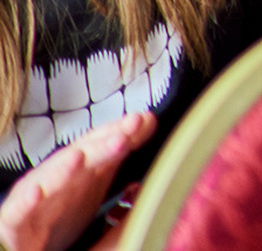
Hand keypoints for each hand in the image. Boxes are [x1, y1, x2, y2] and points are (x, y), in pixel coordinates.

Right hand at [0, 109, 153, 250]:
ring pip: (49, 180)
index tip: (144, 121)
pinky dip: (26, 202)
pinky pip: (18, 213)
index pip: (100, 144)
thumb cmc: (60, 208)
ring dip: (63, 168)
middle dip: (99, 147)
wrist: (26, 243)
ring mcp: (34, 199)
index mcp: (79, 169)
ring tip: (79, 159)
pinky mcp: (15, 223)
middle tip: (123, 138)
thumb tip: (147, 120)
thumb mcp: (95, 179)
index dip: (119, 132)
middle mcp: (56, 179)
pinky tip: (36, 195)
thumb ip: (118, 152)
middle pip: (79, 158)